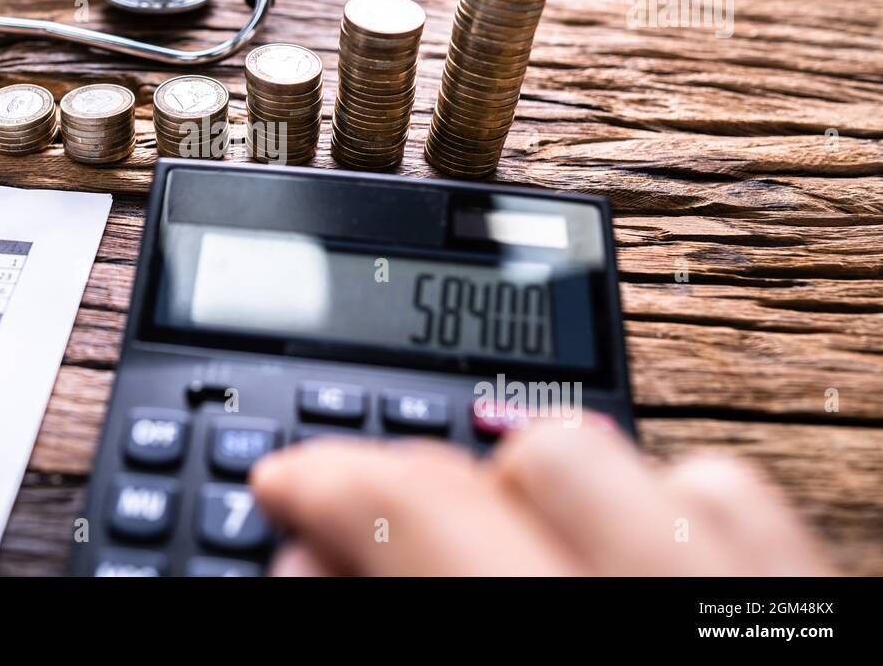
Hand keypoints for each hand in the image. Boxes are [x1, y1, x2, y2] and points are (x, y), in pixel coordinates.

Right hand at [250, 421, 833, 575]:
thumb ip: (367, 609)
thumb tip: (301, 553)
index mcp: (553, 629)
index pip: (425, 514)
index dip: (328, 481)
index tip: (288, 482)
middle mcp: (673, 610)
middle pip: (548, 458)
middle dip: (436, 473)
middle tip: (375, 504)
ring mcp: (749, 604)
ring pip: (658, 462)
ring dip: (560, 481)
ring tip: (505, 532)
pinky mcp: (798, 601)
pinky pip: (736, 503)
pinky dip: (662, 505)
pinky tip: (612, 547)